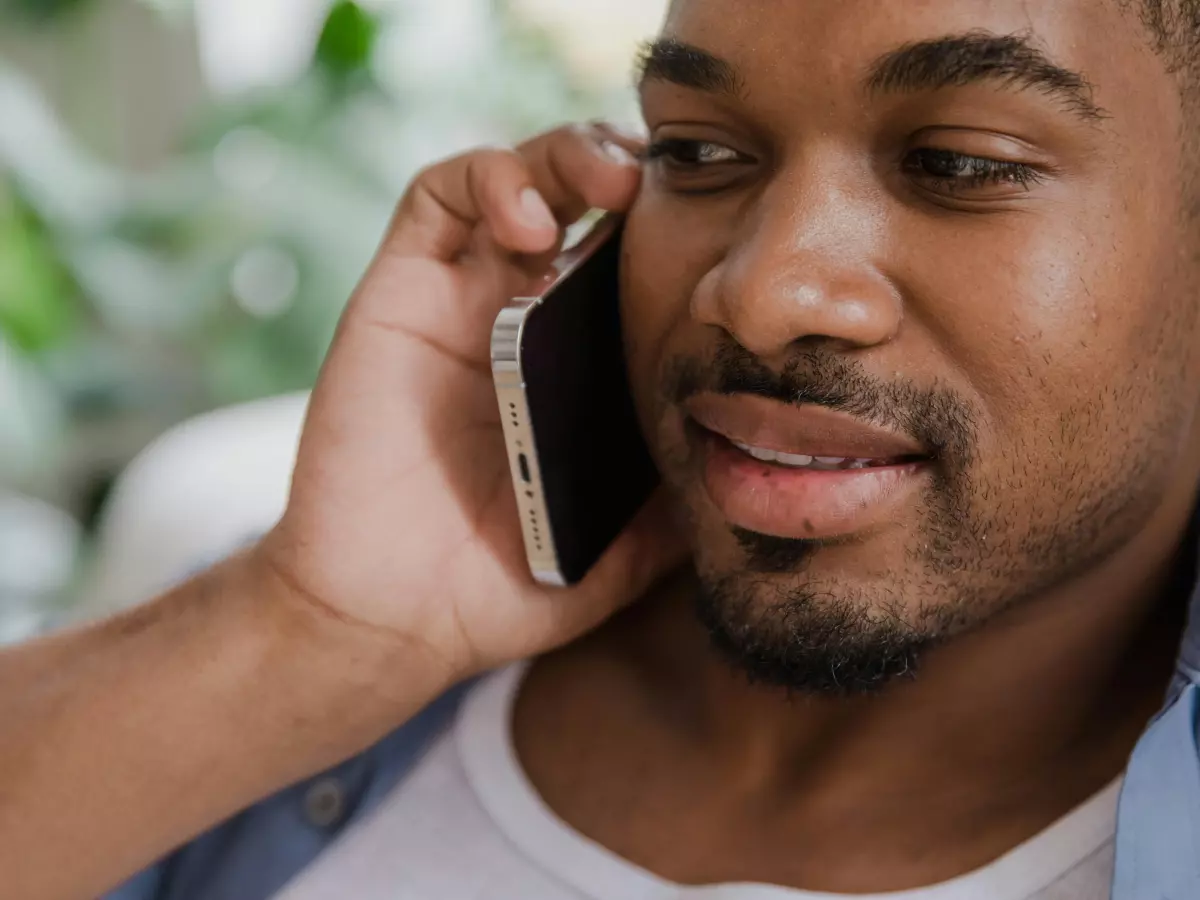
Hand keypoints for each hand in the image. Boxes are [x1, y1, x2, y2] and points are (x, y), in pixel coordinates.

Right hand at [253, 124, 686, 690]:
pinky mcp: (399, 296)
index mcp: (572, 365)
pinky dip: (490, 182)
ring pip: (514, 176)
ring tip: (610, 187)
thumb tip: (753, 482)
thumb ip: (676, 512)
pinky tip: (535, 226)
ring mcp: (457, 303)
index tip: (720, 240)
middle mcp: (517, 319)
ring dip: (566, 155)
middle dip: (624, 169)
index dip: (669, 230)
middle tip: (663, 191)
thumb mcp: (618, 550)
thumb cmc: (499, 586)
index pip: (626, 260)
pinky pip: (436, 199)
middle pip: (576, 198)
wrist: (394, 618)